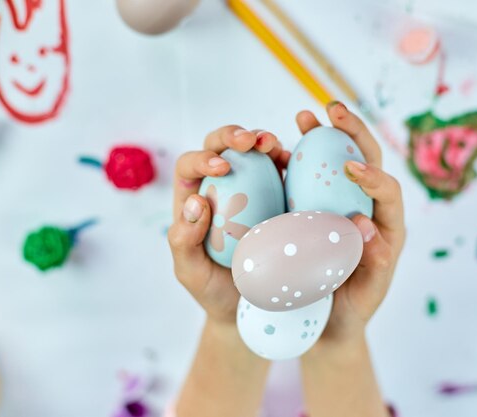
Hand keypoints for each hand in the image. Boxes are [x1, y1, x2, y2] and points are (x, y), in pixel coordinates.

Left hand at [167, 126, 290, 324]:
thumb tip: (196, 202)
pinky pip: (278, 172)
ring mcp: (249, 190)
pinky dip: (285, 160)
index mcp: (192, 200)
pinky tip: (292, 163)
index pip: (190, 166)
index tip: (224, 167)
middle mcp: (219, 188)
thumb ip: (183, 242)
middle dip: (234, 136)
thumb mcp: (190, 273)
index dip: (204, 157)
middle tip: (251, 141)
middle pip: (220, 148)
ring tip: (274, 145)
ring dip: (263, 141)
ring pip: (252, 153)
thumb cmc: (213, 290)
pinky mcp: (275, 196)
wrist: (247, 307)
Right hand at [296, 102, 405, 344]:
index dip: (373, 176)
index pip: (388, 192)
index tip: (350, 168)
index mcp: (387, 226)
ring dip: (322, 135)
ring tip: (303, 118)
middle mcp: (365, 208)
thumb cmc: (352, 310)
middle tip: (332, 110)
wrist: (330, 321)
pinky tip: (276, 148)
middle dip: (352, 132)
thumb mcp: (366, 294)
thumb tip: (365, 225)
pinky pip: (308, 178)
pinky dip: (296, 158)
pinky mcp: (314, 208)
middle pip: (367, 161)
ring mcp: (338, 204)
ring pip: (336, 162)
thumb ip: (373, 263)